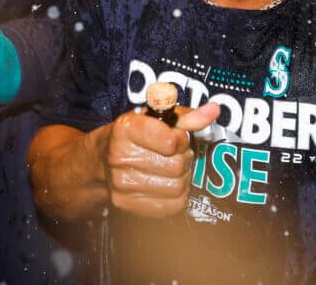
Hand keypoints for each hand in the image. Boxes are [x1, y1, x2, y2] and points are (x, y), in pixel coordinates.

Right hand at [103, 102, 219, 217]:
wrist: (101, 160)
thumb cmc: (134, 135)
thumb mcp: (156, 119)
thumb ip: (187, 116)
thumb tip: (214, 110)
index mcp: (126, 129)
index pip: (170, 142)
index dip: (180, 140)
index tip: (175, 138)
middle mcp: (119, 157)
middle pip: (176, 166)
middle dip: (183, 158)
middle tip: (175, 154)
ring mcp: (121, 184)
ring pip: (176, 187)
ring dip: (182, 177)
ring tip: (172, 168)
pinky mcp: (127, 204)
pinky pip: (171, 206)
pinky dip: (177, 196)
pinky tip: (168, 184)